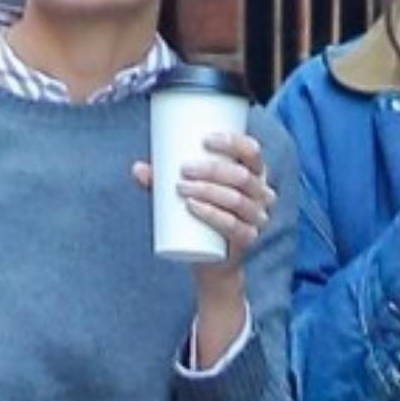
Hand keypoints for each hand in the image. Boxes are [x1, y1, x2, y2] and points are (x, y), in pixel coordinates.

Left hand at [134, 129, 273, 366]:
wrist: (211, 260)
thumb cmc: (201, 216)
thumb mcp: (185, 194)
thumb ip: (163, 181)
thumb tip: (137, 168)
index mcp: (254, 174)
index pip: (252, 152)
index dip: (232, 142)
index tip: (204, 140)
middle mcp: (262, 195)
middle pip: (242, 176)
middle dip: (212, 169)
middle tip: (183, 169)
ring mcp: (257, 219)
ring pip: (237, 200)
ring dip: (209, 190)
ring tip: (181, 187)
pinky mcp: (248, 239)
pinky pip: (234, 226)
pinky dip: (212, 215)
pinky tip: (194, 207)